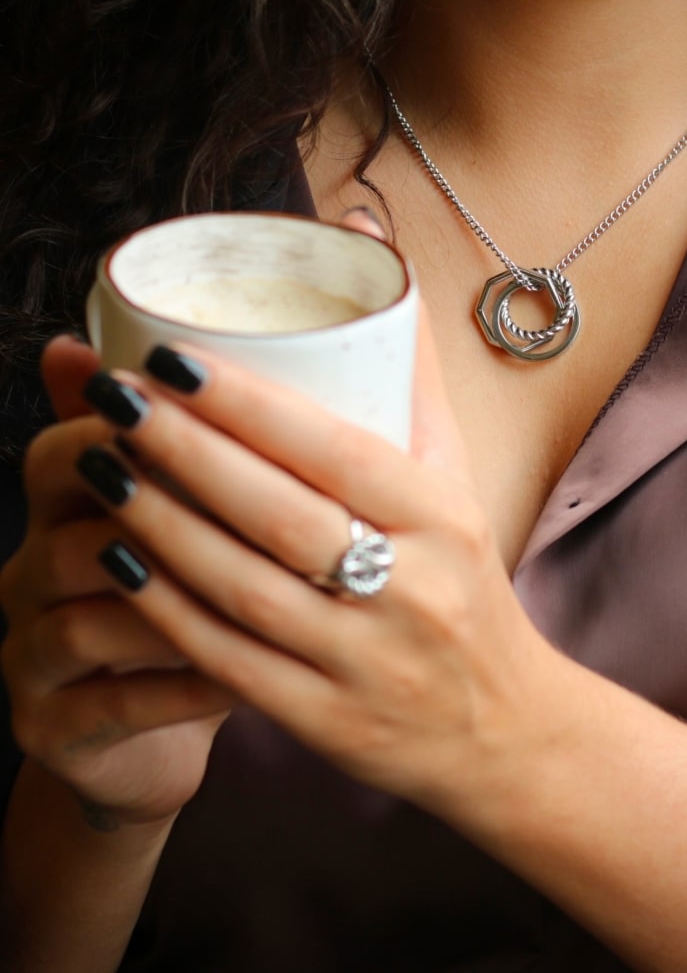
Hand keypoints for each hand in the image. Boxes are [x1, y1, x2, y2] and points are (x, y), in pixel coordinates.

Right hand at [0, 338, 234, 830]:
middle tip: (245, 517)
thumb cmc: (202, 595)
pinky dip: (182, 689)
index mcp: (68, 510)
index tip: (209, 426)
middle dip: (155, 522)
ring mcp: (32, 654)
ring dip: (175, 609)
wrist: (158, 717)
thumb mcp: (205, 513)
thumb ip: (222, 443)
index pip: (65, 452)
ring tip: (259, 602)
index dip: (129, 438)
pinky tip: (246, 680)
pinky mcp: (50, 726)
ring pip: (87, 620)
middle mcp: (34, 573)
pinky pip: (113, 705)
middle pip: (67, 532)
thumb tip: (248, 356)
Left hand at [70, 330, 556, 814]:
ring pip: (244, 586)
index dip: (247, 403)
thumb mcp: (457, 485)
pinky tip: (118, 559)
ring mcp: (367, 663)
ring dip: (160, 524)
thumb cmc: (465, 586)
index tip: (169, 358)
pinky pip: (231, 660)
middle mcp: (412, 591)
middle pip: (280, 513)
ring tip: (99, 466)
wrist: (501, 724)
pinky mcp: (328, 720)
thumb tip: (371, 242)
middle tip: (112, 398)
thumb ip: (409, 378)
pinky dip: (167, 608)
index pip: (338, 451)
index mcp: (446, 520)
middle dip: (184, 450)